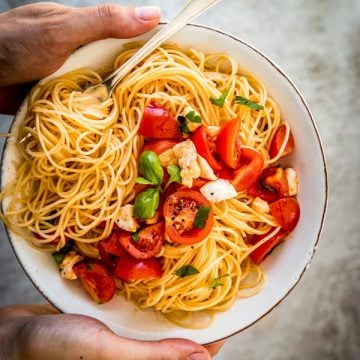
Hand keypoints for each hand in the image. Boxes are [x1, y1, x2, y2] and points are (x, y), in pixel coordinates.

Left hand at [0, 2, 160, 113]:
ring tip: (146, 117)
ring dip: (118, 101)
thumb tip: (152, 15)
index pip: (127, 36)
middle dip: (138, 81)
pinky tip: (113, 122)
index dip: (150, 48)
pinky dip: (99, 113)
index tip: (173, 66)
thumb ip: (104, 22)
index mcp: (86, 30)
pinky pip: (88, 105)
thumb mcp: (64, 30)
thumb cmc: (17, 46)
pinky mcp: (65, 96)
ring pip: (105, 88)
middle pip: (118, 66)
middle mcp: (82, 53)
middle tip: (165, 100)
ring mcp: (73, 76)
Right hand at [0, 304, 223, 359]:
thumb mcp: (107, 352)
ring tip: (192, 282)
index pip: (185, 358)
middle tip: (213, 293)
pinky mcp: (113, 320)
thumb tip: (201, 356)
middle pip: (175, 339)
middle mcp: (135, 352)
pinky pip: (139, 310)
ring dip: (175, 305)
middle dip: (195, 320)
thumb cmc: (57, 349)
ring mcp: (124, 335)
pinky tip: (159, 279)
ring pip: (159, 322)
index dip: (209, 343)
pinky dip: (152, 297)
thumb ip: (153, 356)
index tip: (229, 321)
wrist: (19, 334)